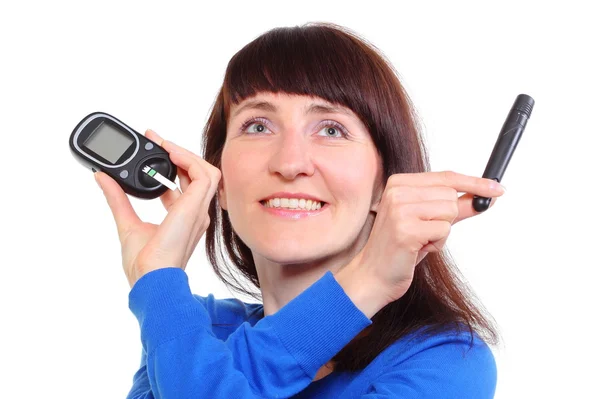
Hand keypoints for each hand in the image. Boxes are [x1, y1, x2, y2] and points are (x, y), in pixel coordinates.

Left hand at [94, 129, 220, 288]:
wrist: (150, 279)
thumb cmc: (144, 264)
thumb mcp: (126, 222)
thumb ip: (117, 198)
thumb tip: (102, 177)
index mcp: (184, 218)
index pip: (184, 185)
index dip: (171, 165)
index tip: (155, 150)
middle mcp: (195, 213)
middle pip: (197, 174)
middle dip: (179, 154)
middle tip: (157, 140)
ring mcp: (199, 210)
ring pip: (207, 171)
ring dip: (187, 154)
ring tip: (165, 144)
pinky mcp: (196, 207)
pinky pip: (204, 175)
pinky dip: (190, 160)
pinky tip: (171, 153)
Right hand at [336, 171, 504, 314]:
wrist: (373, 274)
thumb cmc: (399, 248)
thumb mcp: (428, 222)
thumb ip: (455, 207)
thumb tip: (483, 198)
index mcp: (399, 183)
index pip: (446, 177)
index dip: (474, 183)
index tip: (497, 188)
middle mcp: (397, 191)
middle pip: (450, 195)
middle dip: (447, 218)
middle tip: (426, 232)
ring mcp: (400, 209)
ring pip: (449, 211)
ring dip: (442, 232)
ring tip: (421, 240)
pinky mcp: (406, 229)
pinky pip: (444, 230)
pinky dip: (437, 244)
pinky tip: (418, 249)